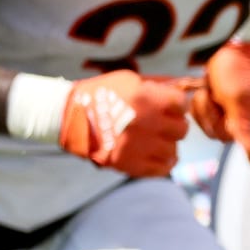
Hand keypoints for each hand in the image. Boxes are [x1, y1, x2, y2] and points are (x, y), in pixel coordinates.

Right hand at [57, 71, 190, 176]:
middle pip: (182, 129)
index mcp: (147, 98)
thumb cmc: (101, 93)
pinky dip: (163, 163)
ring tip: (158, 140)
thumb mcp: (130, 80)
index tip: (171, 107)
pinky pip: (161, 169)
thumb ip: (157, 86)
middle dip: (175, 126)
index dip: (177, 105)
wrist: (67, 115)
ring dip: (168, 145)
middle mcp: (147, 123)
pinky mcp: (128, 164)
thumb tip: (183, 90)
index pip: (182, 104)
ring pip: (173, 151)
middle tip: (164, 125)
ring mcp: (138, 146)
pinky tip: (158, 156)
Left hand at [185, 38, 249, 163]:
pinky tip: (204, 87)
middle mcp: (245, 119)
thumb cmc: (235, 69)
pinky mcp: (218, 102)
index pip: (229, 137)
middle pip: (215, 131)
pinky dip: (199, 100)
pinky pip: (202, 113)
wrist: (226, 43)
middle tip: (212, 92)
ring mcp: (230, 111)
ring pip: (205, 122)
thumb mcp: (237, 100)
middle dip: (208, 111)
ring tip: (208, 87)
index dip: (219, 121)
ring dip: (201, 104)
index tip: (222, 102)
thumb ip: (243, 130)